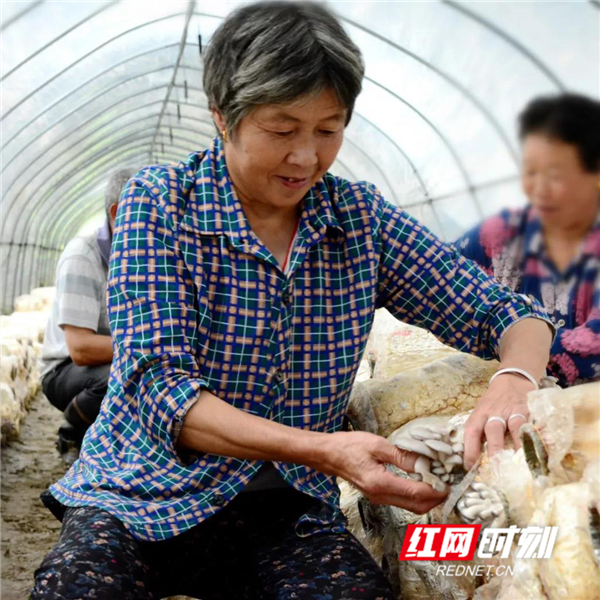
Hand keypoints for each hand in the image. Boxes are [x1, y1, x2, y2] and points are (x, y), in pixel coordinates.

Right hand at [319, 431, 447, 513]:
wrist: (328, 455)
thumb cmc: (349, 446)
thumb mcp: (377, 445)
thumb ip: (401, 456)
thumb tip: (424, 462)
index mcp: (380, 483)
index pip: (415, 493)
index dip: (435, 490)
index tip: (448, 482)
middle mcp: (380, 496)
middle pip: (416, 506)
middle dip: (435, 499)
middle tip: (448, 485)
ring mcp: (378, 498)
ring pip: (410, 506)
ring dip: (426, 498)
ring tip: (437, 482)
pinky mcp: (377, 495)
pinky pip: (402, 501)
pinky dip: (415, 495)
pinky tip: (421, 482)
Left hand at [463, 373, 534, 468]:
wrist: (512, 380)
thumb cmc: (493, 403)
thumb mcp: (481, 412)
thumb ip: (479, 432)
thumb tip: (473, 461)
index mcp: (480, 413)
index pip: (472, 430)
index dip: (470, 448)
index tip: (470, 466)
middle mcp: (496, 412)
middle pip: (494, 429)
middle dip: (495, 448)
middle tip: (497, 466)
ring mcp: (515, 411)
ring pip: (516, 426)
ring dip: (519, 444)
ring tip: (522, 461)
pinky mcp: (531, 410)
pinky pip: (536, 424)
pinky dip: (541, 436)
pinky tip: (546, 446)